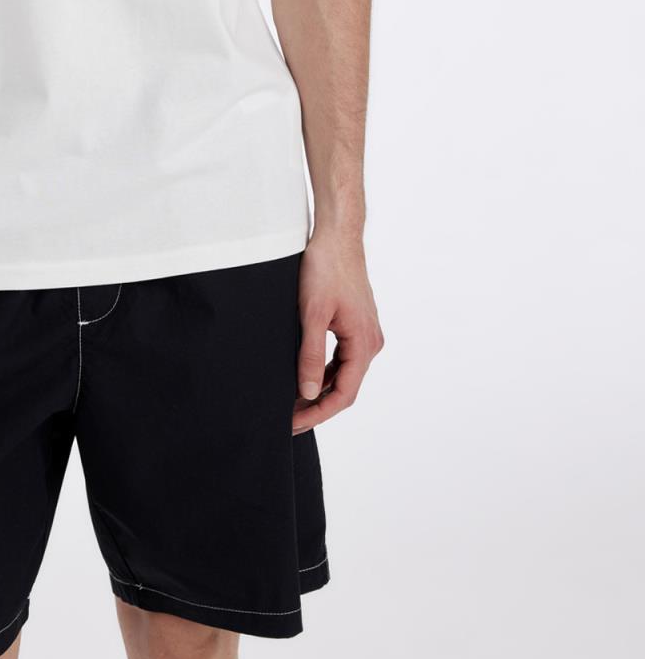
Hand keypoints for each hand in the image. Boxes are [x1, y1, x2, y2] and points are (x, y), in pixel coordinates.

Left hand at [292, 230, 383, 433]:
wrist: (337, 235)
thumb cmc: (325, 269)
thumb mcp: (312, 314)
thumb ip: (310, 356)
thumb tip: (307, 393)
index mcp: (364, 344)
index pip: (344, 394)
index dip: (318, 413)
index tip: (293, 424)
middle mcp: (371, 342)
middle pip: (345, 386)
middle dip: (317, 404)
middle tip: (287, 417)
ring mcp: (365, 332)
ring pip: (344, 372)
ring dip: (320, 388)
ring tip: (291, 400)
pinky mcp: (357, 323)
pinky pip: (343, 356)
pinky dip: (324, 369)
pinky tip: (304, 373)